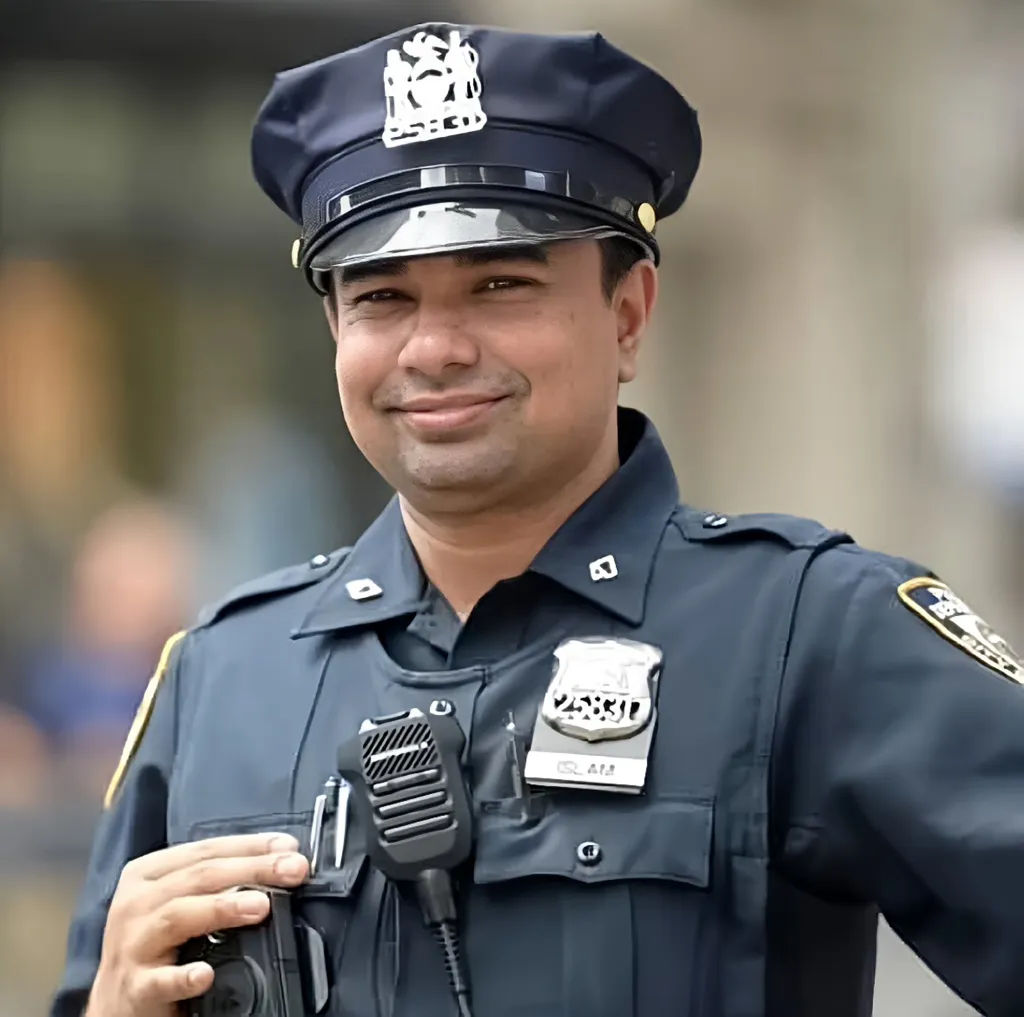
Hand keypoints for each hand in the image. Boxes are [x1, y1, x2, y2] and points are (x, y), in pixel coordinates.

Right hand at [85, 832, 309, 1016]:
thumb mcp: (181, 903)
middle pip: (200, 876)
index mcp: (149, 875)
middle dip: (252, 869)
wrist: (118, 1007)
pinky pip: (159, 981)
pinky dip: (183, 977)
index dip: (251, 844)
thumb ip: (219, 882)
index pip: (206, 850)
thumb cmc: (157, 946)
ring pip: (179, 915)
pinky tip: (206, 975)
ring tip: (261, 907)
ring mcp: (132, 946)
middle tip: (292, 870)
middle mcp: (136, 903)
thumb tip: (281, 863)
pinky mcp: (134, 989)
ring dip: (222, 908)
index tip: (289, 846)